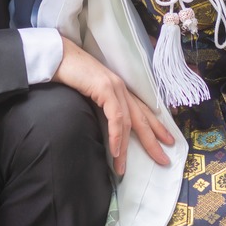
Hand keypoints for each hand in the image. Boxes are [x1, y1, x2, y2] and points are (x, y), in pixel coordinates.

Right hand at [51, 37, 172, 174]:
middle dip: (154, 141)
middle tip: (163, 160)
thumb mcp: (88, 96)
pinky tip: (116, 151)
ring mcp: (115, 87)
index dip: (157, 127)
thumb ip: (99, 110)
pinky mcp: (105, 88)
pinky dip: (117, 135)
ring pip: (128, 122)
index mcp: (119, 90)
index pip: (142, 111)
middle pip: (142, 119)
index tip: (167, 142)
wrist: (57, 56)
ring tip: (122, 168)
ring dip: (126, 149)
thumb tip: (104, 134)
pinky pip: (115, 116)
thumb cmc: (69, 76)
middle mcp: (121, 88)